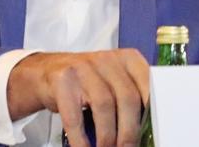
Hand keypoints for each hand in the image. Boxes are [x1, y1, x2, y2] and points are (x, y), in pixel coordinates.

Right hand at [7, 49, 149, 146]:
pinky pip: (75, 116)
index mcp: (128, 59)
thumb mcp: (113, 81)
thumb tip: (144, 131)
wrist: (47, 73)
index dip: (151, 110)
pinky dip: (81, 139)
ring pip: (104, 106)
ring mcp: (84, 67)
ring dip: (107, 137)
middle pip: (127, 98)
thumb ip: (131, 97)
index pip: (148, 83)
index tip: (151, 132)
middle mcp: (108, 59)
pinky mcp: (63, 80)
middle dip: (129, 131)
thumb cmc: (89, 82)